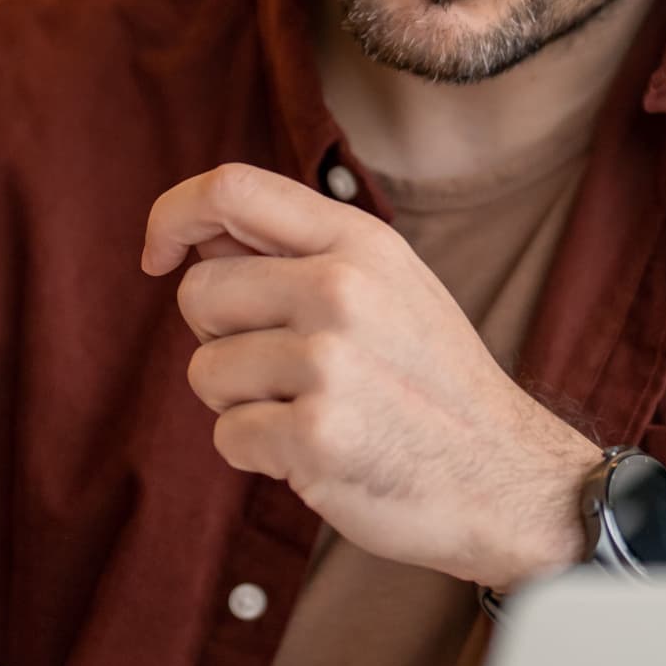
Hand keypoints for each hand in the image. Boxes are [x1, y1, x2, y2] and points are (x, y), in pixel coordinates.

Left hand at [143, 162, 600, 592]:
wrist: (507, 476)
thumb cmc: (433, 383)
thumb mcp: (390, 286)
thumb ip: (302, 253)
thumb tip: (198, 234)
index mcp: (359, 242)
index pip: (229, 188)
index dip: (172, 216)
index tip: (158, 256)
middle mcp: (341, 289)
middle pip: (199, 292)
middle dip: (220, 338)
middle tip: (284, 369)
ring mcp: (328, 363)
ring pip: (205, 372)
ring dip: (242, 404)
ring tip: (313, 412)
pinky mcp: (315, 436)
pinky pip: (227, 437)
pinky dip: (259, 456)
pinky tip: (318, 454)